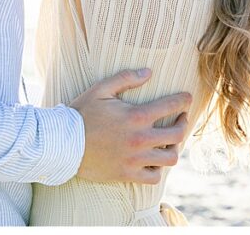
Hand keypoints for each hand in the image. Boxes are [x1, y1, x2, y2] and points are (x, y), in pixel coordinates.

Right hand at [71, 68, 192, 184]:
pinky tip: (154, 160)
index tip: (187, 98)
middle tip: (182, 118)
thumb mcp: (101, 89)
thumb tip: (149, 72)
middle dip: (184, 123)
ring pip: (170, 158)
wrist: (62, 145)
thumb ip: (126, 78)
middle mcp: (140, 139)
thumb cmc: (81, 114)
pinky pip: (154, 177)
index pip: (173, 105)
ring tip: (169, 141)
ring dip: (174, 148)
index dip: (185, 100)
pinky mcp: (126, 174)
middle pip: (178, 134)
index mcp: (136, 116)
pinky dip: (158, 169)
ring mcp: (134, 159)